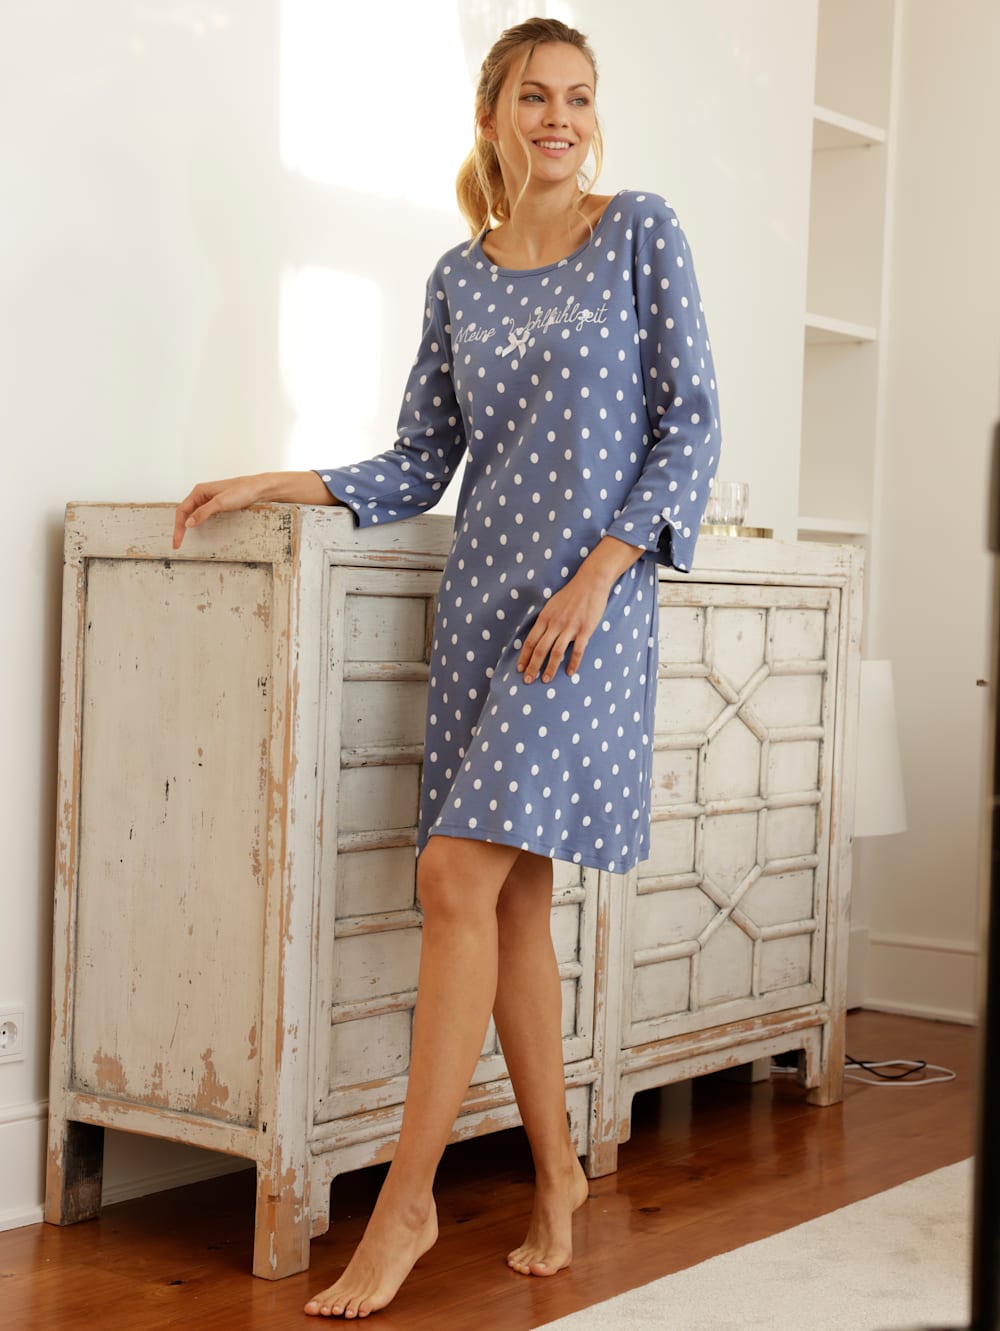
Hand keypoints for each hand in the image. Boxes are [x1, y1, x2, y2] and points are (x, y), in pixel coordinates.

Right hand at [172, 471, 336, 548]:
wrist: (259, 489)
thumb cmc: (242, 491)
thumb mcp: (221, 502)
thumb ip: (203, 512)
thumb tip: (188, 523)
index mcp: (199, 491)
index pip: (182, 510)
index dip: (178, 527)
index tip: (177, 541)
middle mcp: (202, 494)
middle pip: (185, 513)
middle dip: (180, 528)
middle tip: (177, 544)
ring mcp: (210, 500)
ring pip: (193, 514)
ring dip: (187, 527)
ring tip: (183, 540)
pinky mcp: (218, 505)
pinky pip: (203, 515)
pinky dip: (197, 524)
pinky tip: (198, 531)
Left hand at [517, 536, 643, 683]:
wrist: (591, 582)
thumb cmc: (571, 594)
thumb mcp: (552, 605)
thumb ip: (545, 620)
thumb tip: (538, 635)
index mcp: (545, 617)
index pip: (531, 641)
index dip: (524, 656)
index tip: (519, 668)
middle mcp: (555, 623)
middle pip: (540, 649)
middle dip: (532, 667)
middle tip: (527, 681)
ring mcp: (570, 627)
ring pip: (556, 652)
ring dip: (549, 668)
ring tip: (545, 680)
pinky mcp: (585, 630)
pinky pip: (577, 650)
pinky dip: (573, 663)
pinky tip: (570, 673)